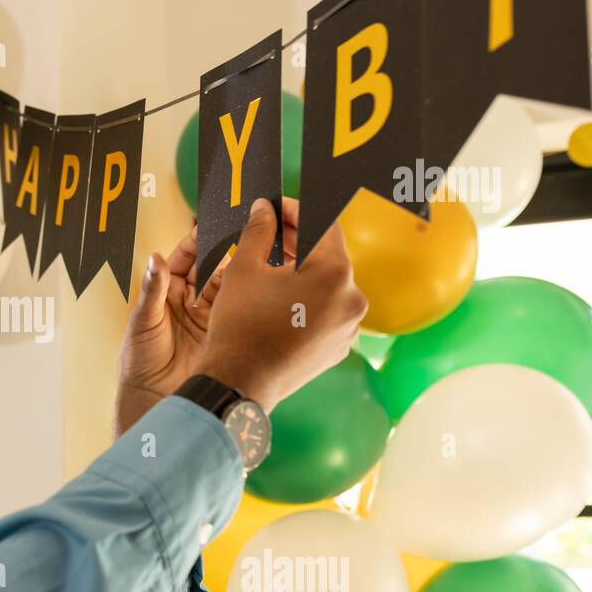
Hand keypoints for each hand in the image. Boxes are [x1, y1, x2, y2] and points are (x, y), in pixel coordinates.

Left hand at [112, 198, 300, 437]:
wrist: (154, 400)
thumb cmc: (139, 361)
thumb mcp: (144, 322)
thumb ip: (152, 290)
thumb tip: (155, 257)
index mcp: (167, 292)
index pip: (186, 258)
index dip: (199, 241)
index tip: (213, 224)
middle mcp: (190, 301)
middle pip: (212, 267)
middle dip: (227, 248)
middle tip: (245, 230)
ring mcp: (210, 316)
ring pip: (230, 285)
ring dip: (242, 269)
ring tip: (259, 250)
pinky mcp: (225, 333)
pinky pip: (239, 309)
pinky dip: (250, 296)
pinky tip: (264, 282)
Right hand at [198, 197, 366, 412]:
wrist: (239, 383)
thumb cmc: (240, 324)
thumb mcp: (243, 268)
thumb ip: (259, 230)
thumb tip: (264, 208)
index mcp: (335, 273)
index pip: (323, 224)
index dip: (298, 210)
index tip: (276, 207)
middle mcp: (352, 299)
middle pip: (328, 256)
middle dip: (299, 240)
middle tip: (271, 230)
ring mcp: (349, 327)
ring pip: (328, 285)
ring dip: (303, 270)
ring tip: (271, 264)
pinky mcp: (339, 347)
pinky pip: (328, 312)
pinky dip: (308, 300)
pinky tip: (281, 298)